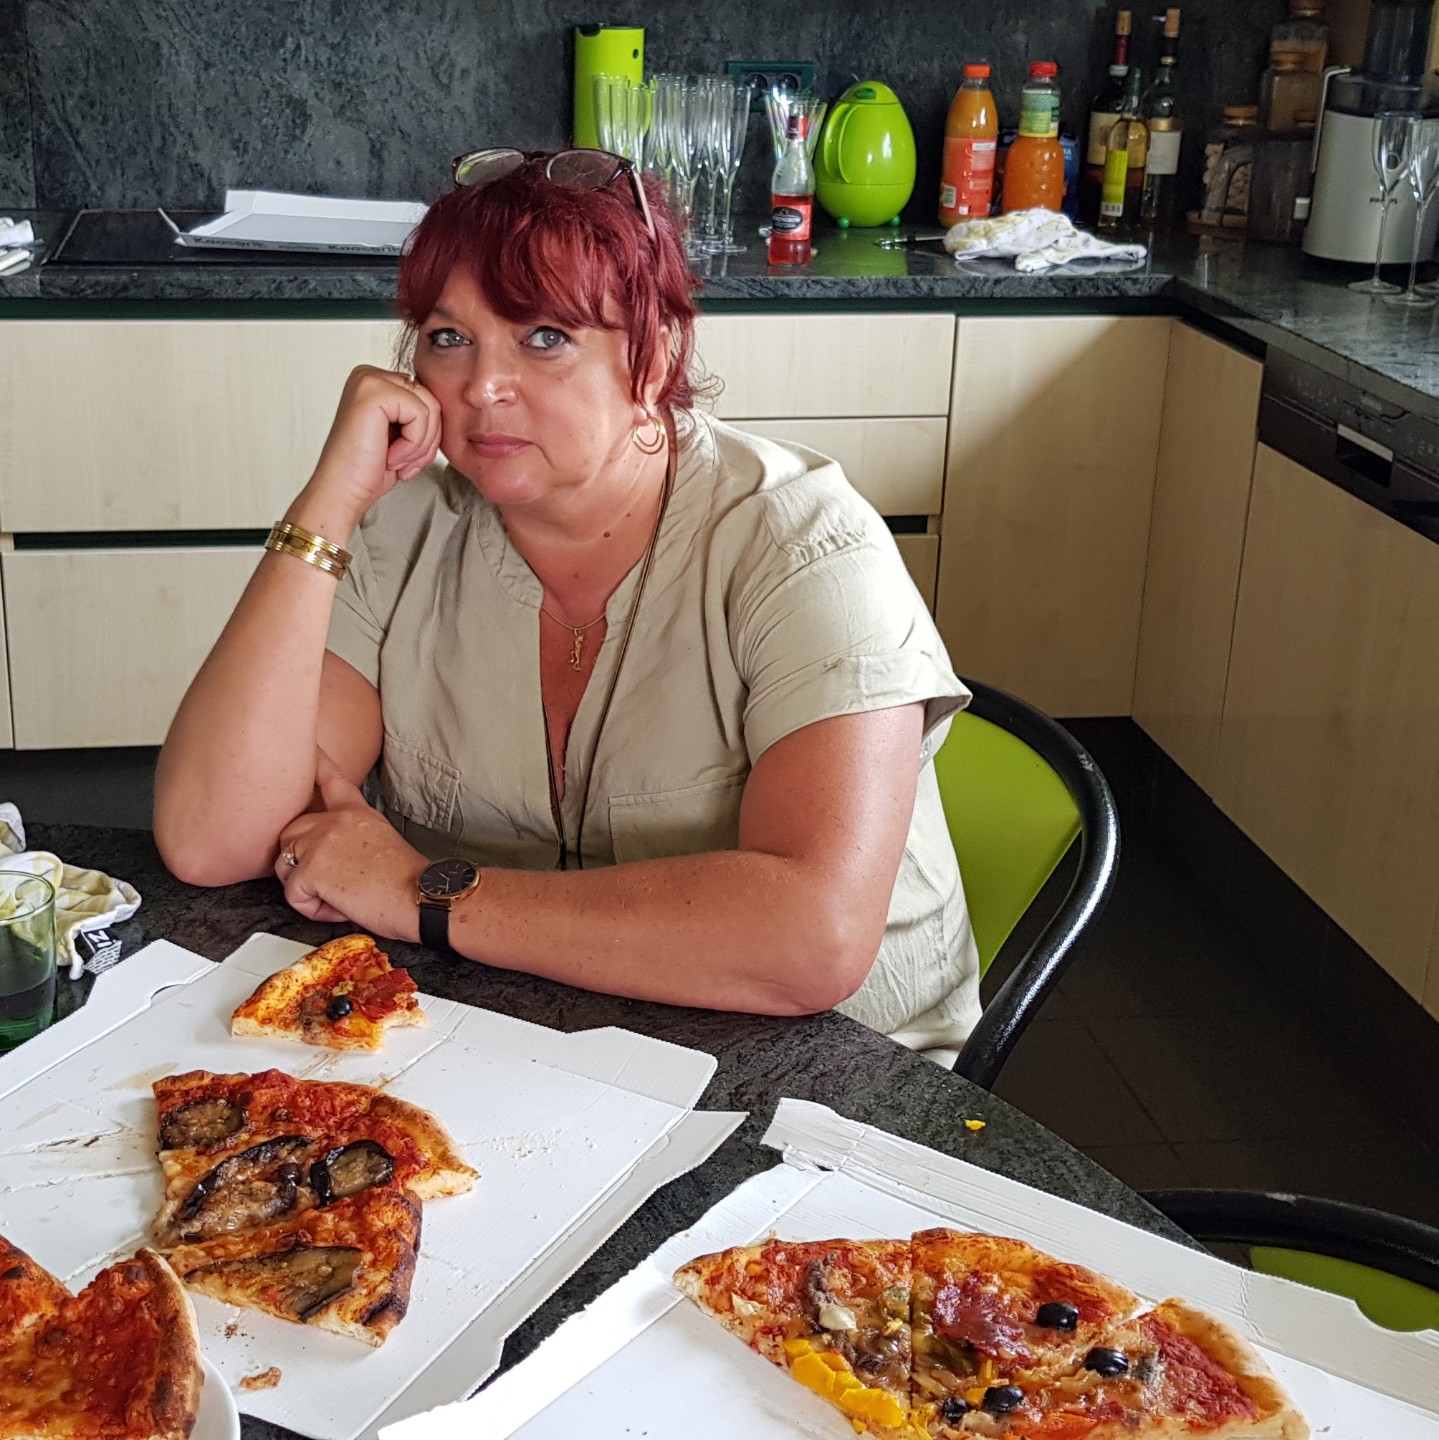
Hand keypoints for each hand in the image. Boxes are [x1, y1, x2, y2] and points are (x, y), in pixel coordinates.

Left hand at [275, 752, 426, 938]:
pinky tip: (340, 906)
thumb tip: (334, 854)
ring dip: (306, 888)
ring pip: (285, 867)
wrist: (421, 896)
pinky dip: (313, 909)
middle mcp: (335, 821)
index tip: (307, 749)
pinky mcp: (311, 869)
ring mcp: (320, 842)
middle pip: (290, 832)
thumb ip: (351, 835)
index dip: (315, 765)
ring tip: (341, 895)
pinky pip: (294, 895)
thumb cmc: (408, 881)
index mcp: (356, 813)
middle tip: (331, 880)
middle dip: (298, 861)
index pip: (331, 780)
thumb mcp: (382, 841)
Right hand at [296, 366, 442, 533]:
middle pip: (431, 400)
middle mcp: (369, 375)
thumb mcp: (402, 435)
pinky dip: (412, 444)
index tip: (402, 457)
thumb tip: (450, 406)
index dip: (426, 434)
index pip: (427, 398)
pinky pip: (420, 414)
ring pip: (430, 407)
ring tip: (394, 460)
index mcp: (376, 382)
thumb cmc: (367, 470)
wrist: (342, 492)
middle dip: (427, 440)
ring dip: (420, 445)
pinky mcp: (373, 392)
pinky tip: (389, 456)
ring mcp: (369, 380)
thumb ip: (419, 414)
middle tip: (402, 463)